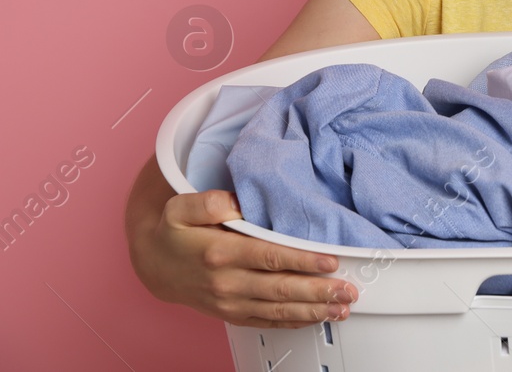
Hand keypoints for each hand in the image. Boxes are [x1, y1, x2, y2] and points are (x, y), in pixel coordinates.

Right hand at [131, 189, 357, 328]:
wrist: (153, 265)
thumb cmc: (175, 232)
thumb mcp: (183, 206)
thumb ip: (211, 202)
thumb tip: (239, 203)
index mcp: (220, 252)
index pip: (270, 257)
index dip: (303, 261)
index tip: (331, 262)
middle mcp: (226, 281)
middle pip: (280, 288)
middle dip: (318, 292)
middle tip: (347, 291)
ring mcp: (229, 301)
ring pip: (277, 309)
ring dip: (312, 310)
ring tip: (340, 308)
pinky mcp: (231, 313)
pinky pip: (266, 321)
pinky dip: (292, 322)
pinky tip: (314, 318)